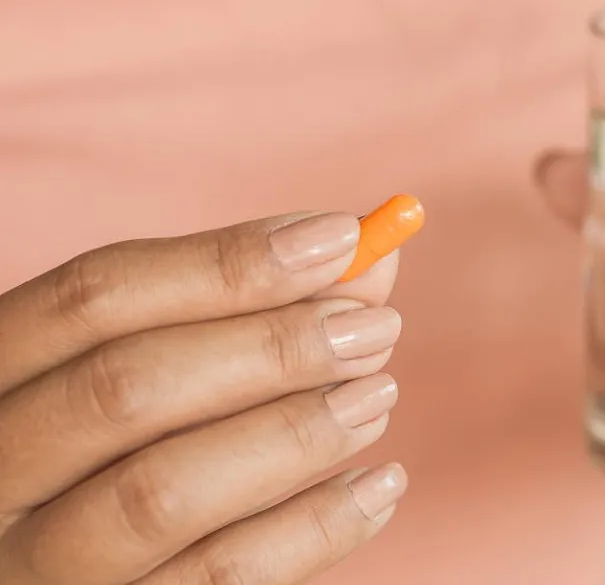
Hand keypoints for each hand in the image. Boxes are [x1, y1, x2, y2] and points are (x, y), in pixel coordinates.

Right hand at [0, 212, 406, 583]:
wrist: (97, 568)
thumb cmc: (144, 447)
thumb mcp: (168, 370)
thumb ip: (256, 309)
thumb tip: (372, 258)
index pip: (93, 298)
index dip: (226, 262)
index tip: (342, 237)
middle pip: (125, 390)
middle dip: (270, 348)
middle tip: (374, 328)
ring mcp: (42, 566)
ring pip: (164, 492)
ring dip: (296, 433)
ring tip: (378, 395)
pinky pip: (223, 578)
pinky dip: (318, 527)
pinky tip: (379, 483)